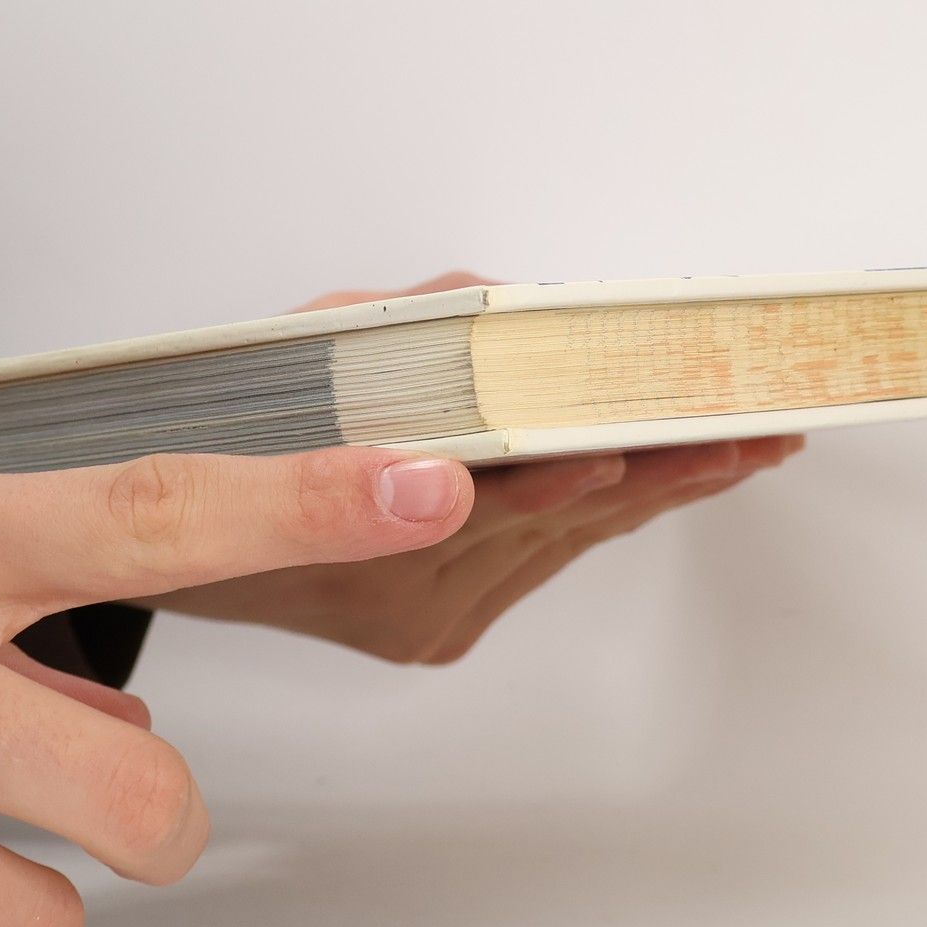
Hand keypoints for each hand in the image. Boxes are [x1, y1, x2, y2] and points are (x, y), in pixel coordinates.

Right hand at [147, 275, 800, 661]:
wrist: (171, 553)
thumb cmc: (225, 450)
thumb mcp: (291, 364)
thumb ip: (402, 332)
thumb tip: (501, 300)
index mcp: (364, 545)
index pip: (494, 497)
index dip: (574, 465)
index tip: (640, 444)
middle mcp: (412, 598)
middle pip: (560, 521)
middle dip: (664, 470)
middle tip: (755, 433)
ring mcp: (435, 619)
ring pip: (568, 544)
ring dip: (655, 493)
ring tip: (739, 449)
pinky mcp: (446, 625)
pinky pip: (544, 559)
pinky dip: (600, 511)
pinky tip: (658, 478)